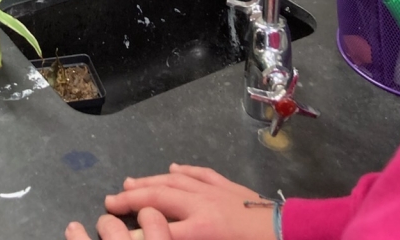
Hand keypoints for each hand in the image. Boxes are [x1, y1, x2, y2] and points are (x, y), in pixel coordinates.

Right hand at [80, 165, 274, 239]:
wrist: (289, 233)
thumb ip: (186, 239)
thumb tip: (168, 233)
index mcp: (201, 229)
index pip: (159, 228)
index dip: (134, 228)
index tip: (113, 226)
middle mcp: (202, 205)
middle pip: (160, 197)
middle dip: (133, 198)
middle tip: (110, 200)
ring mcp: (215, 191)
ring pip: (175, 180)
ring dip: (151, 180)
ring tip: (131, 182)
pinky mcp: (229, 184)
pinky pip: (201, 173)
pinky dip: (184, 170)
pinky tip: (173, 167)